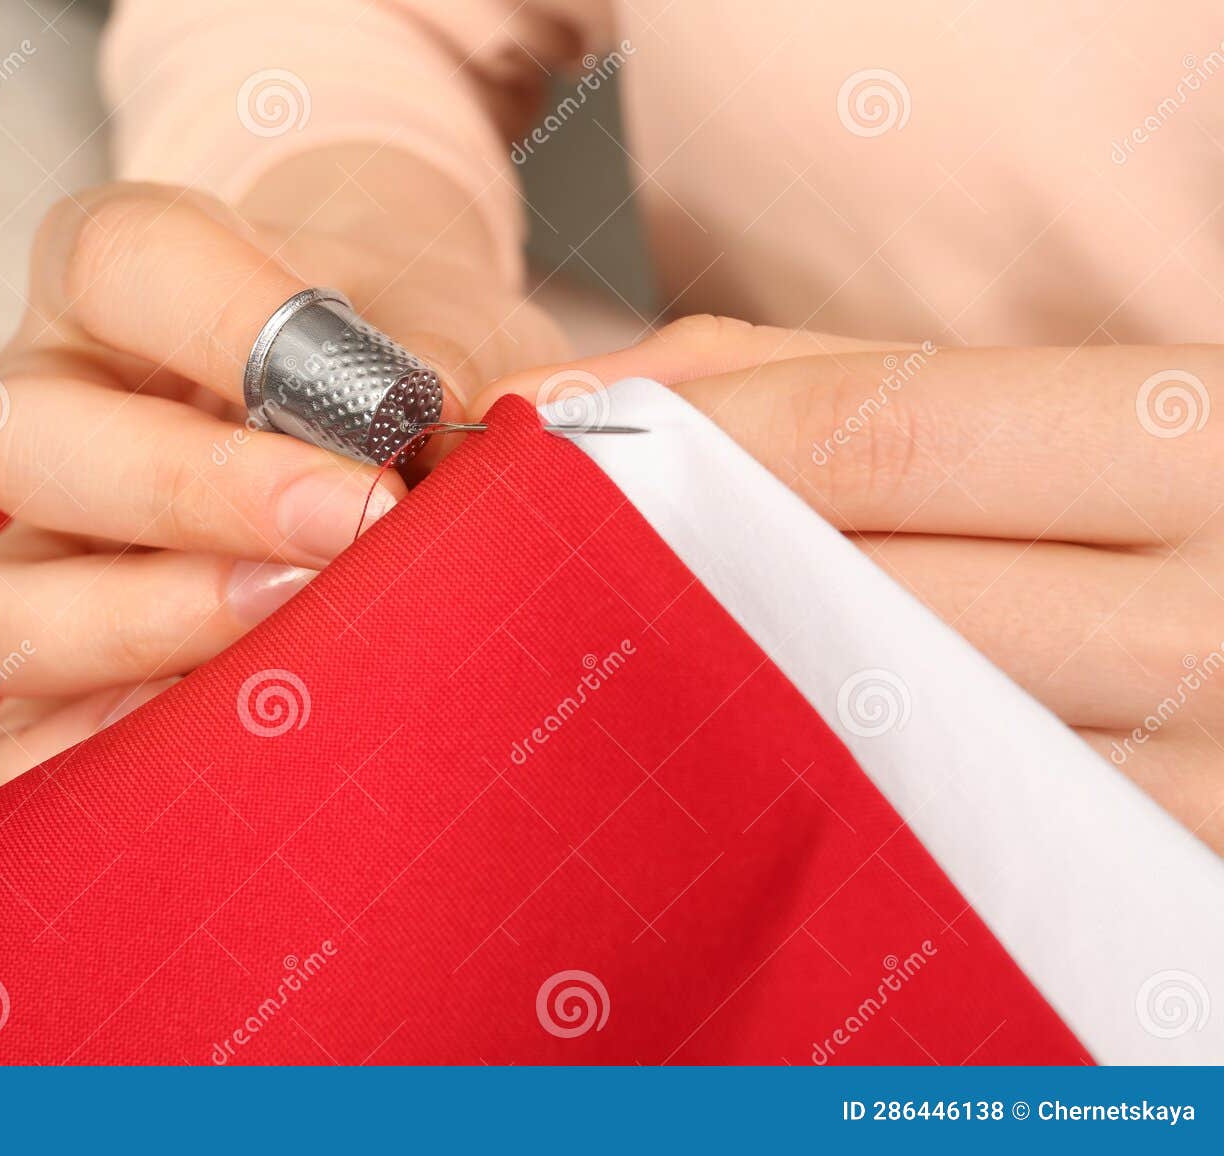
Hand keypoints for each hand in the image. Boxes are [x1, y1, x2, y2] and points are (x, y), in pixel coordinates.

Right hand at [0, 174, 564, 816]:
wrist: (380, 410)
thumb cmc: (404, 359)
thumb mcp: (441, 326)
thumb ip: (444, 357)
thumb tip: (456, 431)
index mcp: (121, 281)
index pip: (123, 262)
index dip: (235, 324)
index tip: (385, 402)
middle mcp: (52, 406)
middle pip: (26, 444)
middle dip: (196, 498)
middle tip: (357, 531)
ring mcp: (34, 550)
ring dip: (141, 639)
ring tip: (295, 654)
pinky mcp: (49, 670)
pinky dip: (77, 768)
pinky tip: (204, 767)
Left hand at [483, 316, 1223, 852]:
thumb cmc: (1176, 500)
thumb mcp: (1063, 405)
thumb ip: (838, 383)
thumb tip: (585, 400)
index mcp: (1205, 439)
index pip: (887, 428)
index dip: (698, 433)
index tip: (552, 439)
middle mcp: (1221, 616)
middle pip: (862, 589)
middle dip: (678, 572)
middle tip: (544, 564)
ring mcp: (1199, 785)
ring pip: (883, 734)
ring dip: (723, 692)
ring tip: (622, 656)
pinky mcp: (1158, 895)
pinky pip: (933, 838)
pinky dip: (815, 789)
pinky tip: (738, 754)